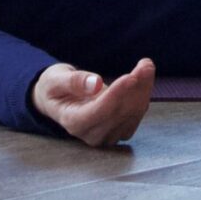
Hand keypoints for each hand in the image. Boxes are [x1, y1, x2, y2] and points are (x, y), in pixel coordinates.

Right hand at [30, 58, 155, 146]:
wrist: (57, 100)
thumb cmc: (54, 87)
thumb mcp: (55, 79)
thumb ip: (74, 82)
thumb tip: (95, 83)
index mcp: (73, 122)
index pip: (100, 111)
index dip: (117, 95)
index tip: (130, 76)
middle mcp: (91, 134)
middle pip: (119, 113)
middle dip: (135, 87)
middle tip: (145, 64)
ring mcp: (106, 136)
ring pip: (132, 114)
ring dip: (143, 89)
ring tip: (146, 66)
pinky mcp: (118, 131)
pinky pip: (136, 115)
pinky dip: (143, 95)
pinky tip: (144, 77)